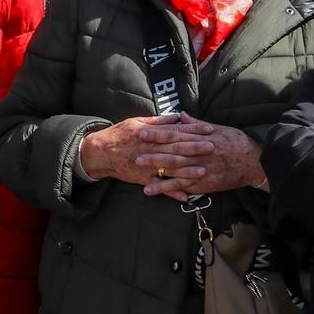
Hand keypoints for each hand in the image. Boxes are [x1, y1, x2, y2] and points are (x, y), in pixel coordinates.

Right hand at [78, 115, 207, 185]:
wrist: (101, 152)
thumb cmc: (120, 134)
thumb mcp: (137, 121)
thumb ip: (158, 121)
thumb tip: (176, 117)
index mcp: (151, 134)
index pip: (176, 131)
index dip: (193, 130)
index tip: (208, 129)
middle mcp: (151, 150)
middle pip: (176, 149)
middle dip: (195, 148)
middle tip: (213, 147)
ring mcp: (148, 165)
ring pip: (170, 169)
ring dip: (187, 171)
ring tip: (203, 171)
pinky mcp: (144, 179)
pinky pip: (160, 187)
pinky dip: (172, 192)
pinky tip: (186, 197)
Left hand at [140, 117, 267, 199]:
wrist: (254, 162)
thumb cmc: (236, 142)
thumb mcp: (218, 128)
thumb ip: (197, 124)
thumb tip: (181, 115)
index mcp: (201, 138)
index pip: (176, 134)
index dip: (158, 133)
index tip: (142, 132)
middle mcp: (199, 153)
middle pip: (172, 152)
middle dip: (153, 152)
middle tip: (135, 152)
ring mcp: (201, 169)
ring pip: (175, 170)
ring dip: (156, 171)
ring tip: (139, 171)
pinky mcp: (204, 184)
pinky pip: (183, 186)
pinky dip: (167, 188)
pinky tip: (153, 190)